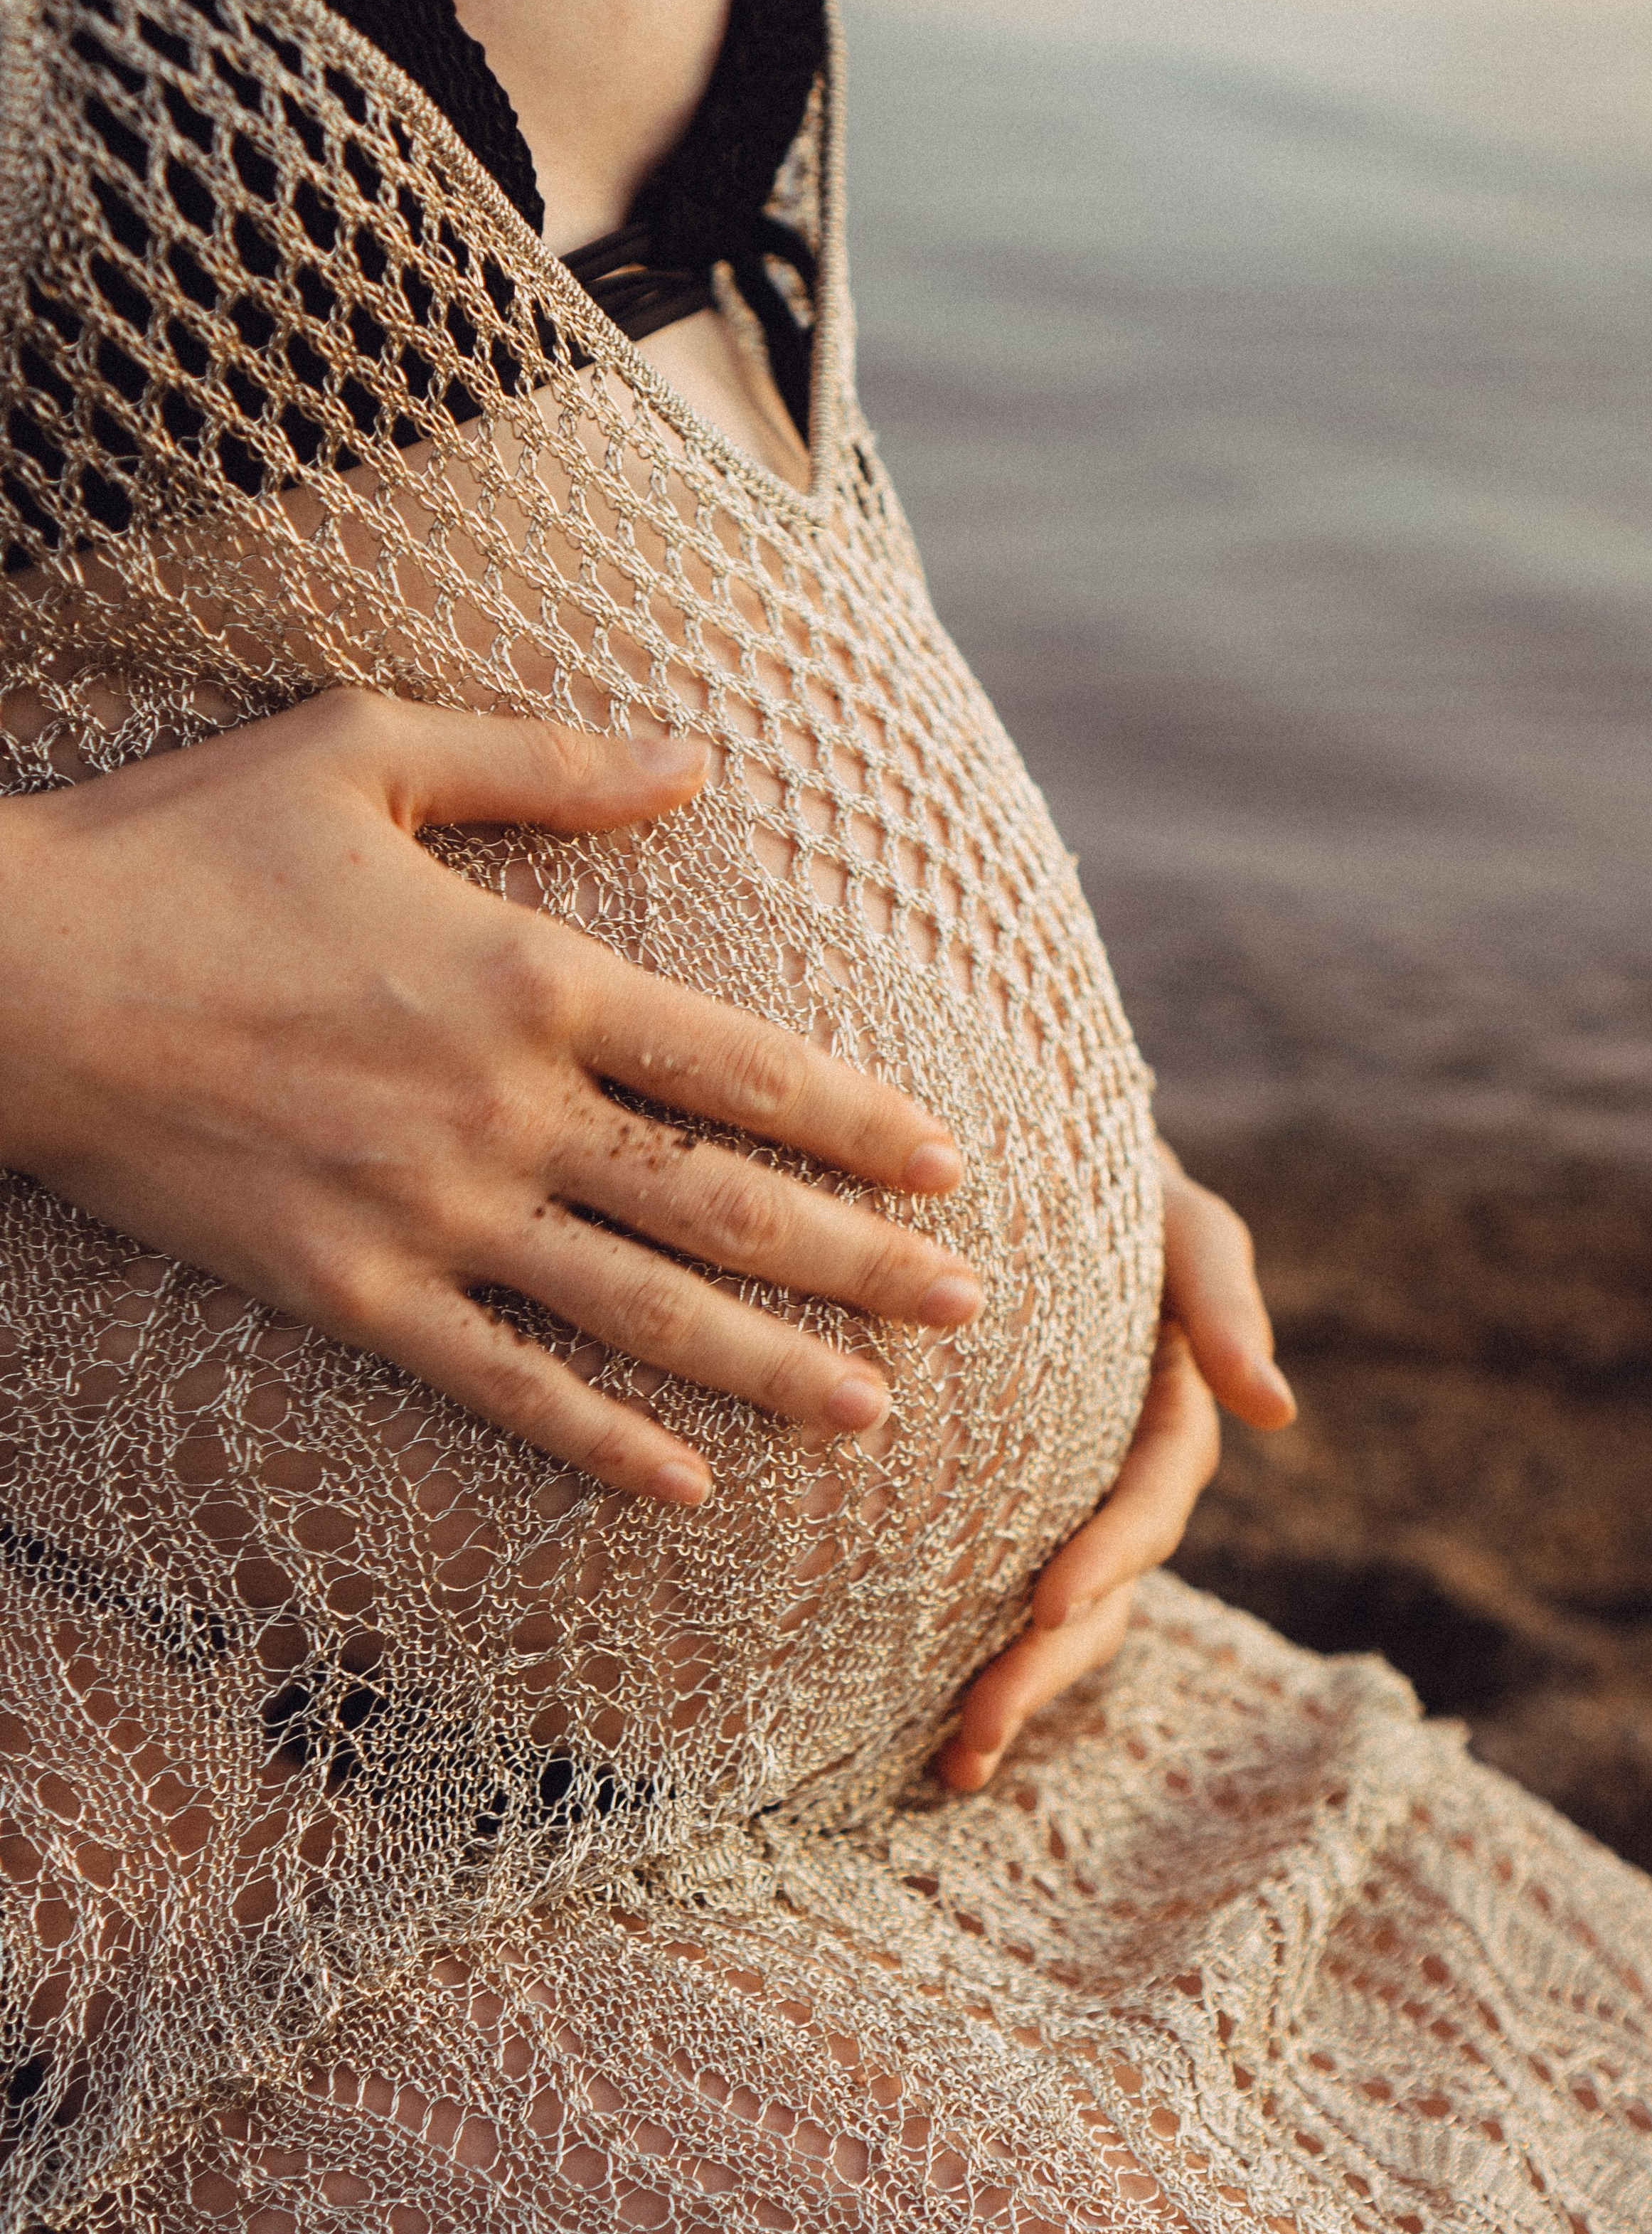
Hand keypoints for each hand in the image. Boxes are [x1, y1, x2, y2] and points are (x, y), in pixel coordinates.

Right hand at [0, 692, 981, 1501]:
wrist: (10, 979)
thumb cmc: (182, 845)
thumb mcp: (368, 747)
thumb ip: (547, 760)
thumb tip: (698, 752)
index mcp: (528, 976)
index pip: (739, 1064)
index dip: (857, 1119)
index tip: (951, 1166)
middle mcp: (506, 1111)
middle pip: (723, 1204)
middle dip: (862, 1264)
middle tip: (973, 1308)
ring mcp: (430, 1215)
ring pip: (639, 1311)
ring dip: (769, 1368)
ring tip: (876, 1413)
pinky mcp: (348, 1291)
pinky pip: (501, 1384)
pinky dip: (596, 1441)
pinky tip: (683, 1487)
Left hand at [936, 1145, 1292, 1789]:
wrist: (1030, 1158)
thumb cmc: (1119, 1178)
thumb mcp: (1182, 1220)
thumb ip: (1226, 1298)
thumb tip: (1278, 1415)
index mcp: (1171, 1416)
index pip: (1148, 1504)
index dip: (1107, 1558)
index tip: (1049, 1606)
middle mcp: (1120, 1473)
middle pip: (1100, 1591)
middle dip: (1042, 1667)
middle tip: (973, 1738)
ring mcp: (1064, 1497)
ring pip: (1054, 1614)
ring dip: (1012, 1689)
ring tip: (953, 1764)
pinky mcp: (999, 1504)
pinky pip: (988, 1584)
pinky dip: (962, 1651)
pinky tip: (908, 1724)